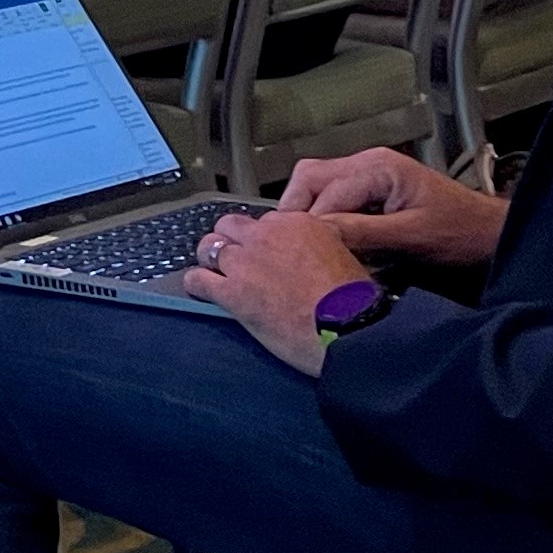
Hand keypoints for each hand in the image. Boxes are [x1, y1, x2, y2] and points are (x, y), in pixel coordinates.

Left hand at [173, 210, 371, 375]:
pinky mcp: (232, 292)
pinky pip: (198, 280)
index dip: (260, 239)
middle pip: (230, 227)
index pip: (263, 221)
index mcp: (296, 224)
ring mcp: (245, 263)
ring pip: (210, 248)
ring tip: (216, 273)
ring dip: (211, 260)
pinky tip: (201, 291)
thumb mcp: (344, 257)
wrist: (352, 331)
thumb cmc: (356, 302)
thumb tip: (310, 253)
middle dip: (231, 242)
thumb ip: (320, 245)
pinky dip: (197, 284)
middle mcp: (266, 236)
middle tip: (237, 261)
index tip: (264, 252)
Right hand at [275, 147, 507, 269]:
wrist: (496, 238)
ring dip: (307, 212)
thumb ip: (363, 233)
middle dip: (296, 210)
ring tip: (303, 244)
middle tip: (289, 245)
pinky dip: (323, 215)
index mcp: (378, 167)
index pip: (323, 190)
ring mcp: (370, 174)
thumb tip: (314, 236)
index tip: (295, 253)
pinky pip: (334, 195)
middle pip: (310, 178)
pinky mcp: (374, 190)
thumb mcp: (413, 238)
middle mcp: (368, 163)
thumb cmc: (463, 236)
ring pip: (316, 184)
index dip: (308, 223)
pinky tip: (324, 239)